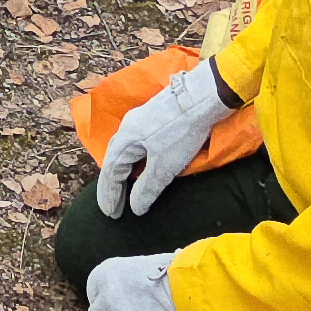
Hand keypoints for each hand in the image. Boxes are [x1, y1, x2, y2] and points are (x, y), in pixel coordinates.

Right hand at [97, 59, 234, 218]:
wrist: (201, 97)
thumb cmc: (180, 132)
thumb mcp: (165, 166)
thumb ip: (148, 187)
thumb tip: (135, 208)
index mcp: (125, 140)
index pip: (111, 172)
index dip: (110, 194)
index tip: (111, 214)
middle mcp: (127, 128)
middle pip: (113, 160)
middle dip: (113, 185)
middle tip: (115, 207)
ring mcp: (139, 121)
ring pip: (124, 151)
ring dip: (123, 173)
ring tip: (125, 190)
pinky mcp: (153, 118)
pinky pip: (135, 145)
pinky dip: (133, 161)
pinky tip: (141, 165)